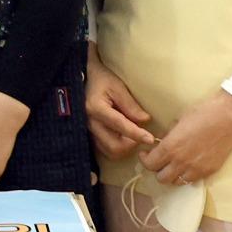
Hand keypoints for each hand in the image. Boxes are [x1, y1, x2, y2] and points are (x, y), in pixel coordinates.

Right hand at [86, 45, 155, 160]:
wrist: (80, 80)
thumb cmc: (100, 80)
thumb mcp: (117, 86)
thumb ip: (130, 104)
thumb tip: (145, 120)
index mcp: (96, 108)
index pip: (121, 126)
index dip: (137, 134)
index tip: (150, 139)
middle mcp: (90, 123)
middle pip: (114, 146)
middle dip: (130, 144)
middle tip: (139, 135)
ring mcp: (87, 131)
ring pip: (109, 151)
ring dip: (124, 147)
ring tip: (130, 136)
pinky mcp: (87, 135)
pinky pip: (103, 149)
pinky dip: (115, 147)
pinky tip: (120, 137)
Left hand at [140, 91, 231, 185]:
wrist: (228, 118)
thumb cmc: (202, 113)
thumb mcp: (178, 121)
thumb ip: (168, 135)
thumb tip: (161, 142)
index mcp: (170, 147)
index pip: (150, 164)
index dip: (145, 159)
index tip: (146, 154)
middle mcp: (181, 162)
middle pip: (161, 178)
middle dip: (157, 169)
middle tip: (159, 160)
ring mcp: (196, 169)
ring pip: (176, 182)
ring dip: (172, 175)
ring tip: (174, 165)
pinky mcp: (209, 171)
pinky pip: (192, 180)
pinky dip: (187, 176)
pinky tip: (189, 165)